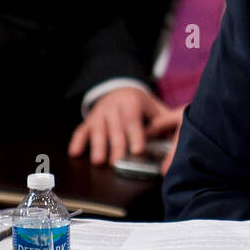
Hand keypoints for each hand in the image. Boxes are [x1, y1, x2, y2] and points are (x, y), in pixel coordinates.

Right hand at [67, 86, 183, 164]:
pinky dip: (77, 141)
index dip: (135, 135)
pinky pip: (81, 130)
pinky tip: (75, 153)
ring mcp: (100, 112)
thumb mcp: (153, 106)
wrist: (119, 87)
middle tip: (117, 163)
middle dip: (116, 146)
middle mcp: (113, 106)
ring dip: (97, 146)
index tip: (137, 150)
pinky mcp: (89, 119)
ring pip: (98, 130)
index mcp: (131, 102)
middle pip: (115, 128)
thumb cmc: (140, 103)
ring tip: (99, 161)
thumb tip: (175, 138)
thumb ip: (162, 121)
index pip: (133, 120)